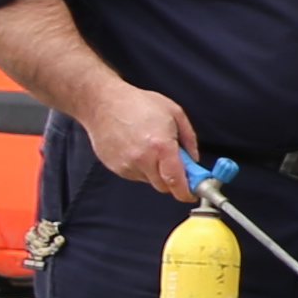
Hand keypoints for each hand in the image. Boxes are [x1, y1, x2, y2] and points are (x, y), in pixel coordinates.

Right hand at [85, 82, 203, 200]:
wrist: (103, 103)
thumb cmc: (138, 104)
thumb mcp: (175, 113)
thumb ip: (189, 140)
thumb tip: (193, 160)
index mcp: (161, 147)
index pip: (176, 182)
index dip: (186, 193)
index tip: (192, 193)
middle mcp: (143, 160)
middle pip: (164, 186)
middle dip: (172, 179)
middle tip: (174, 162)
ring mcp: (127, 165)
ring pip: (149, 180)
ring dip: (155, 171)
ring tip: (150, 147)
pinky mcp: (115, 167)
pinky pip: (135, 175)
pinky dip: (141, 167)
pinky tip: (137, 148)